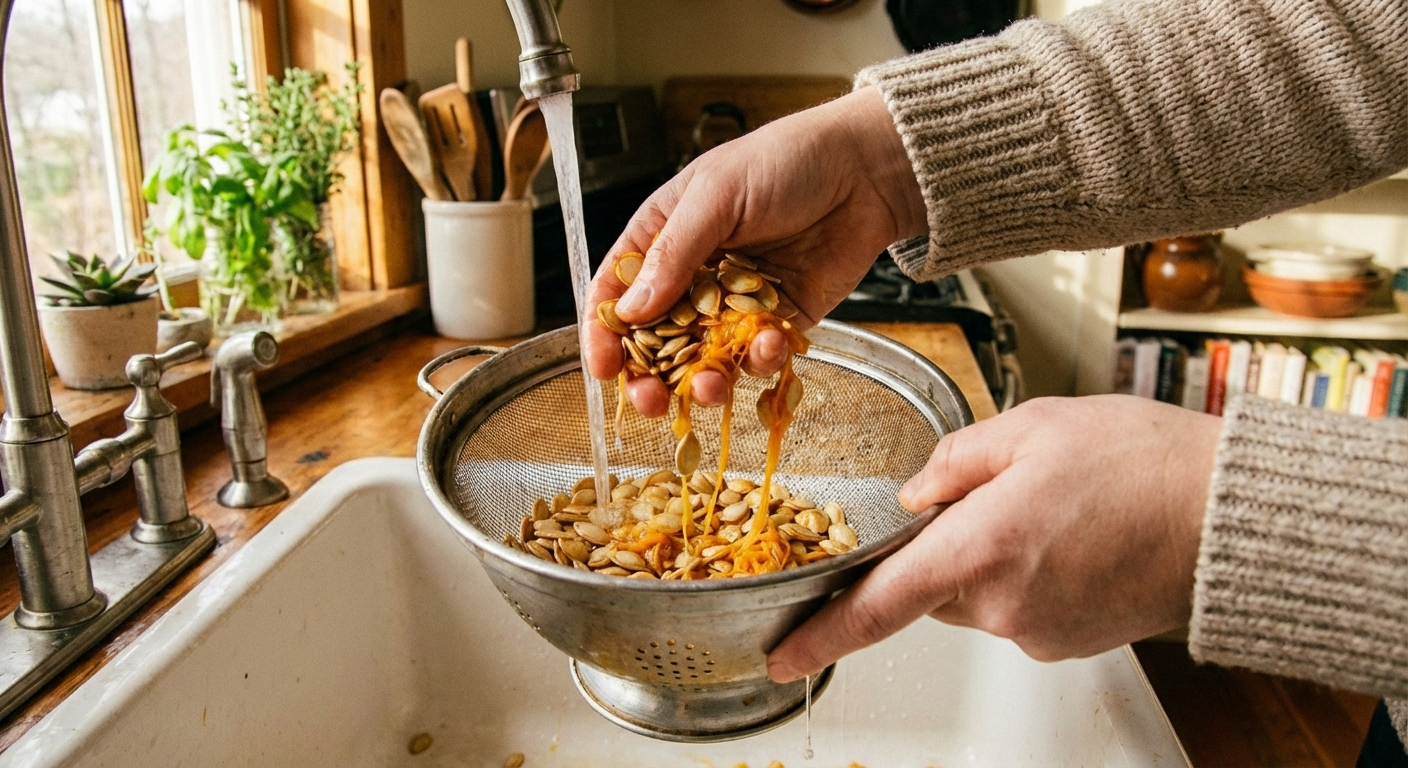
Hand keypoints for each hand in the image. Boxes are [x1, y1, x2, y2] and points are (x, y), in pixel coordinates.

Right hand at [583, 86, 925, 416]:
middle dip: (649, 376)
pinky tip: (769, 343)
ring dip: (703, 381)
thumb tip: (632, 310)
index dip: (604, 332)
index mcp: (662, 237)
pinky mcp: (777, 321)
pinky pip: (757, 356)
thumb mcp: (716, 196)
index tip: (602, 368)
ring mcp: (734, 304)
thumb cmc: (785, 160)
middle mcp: (692, 275)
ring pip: (704, 359)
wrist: (863, 170)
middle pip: (655, 340)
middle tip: (651, 400)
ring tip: (712, 387)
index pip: (617, 291)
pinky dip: (759, 360)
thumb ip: (673, 254)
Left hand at [766, 395, 1221, 681]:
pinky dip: (1027, 574)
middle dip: (944, 543)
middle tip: (1000, 493)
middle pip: (930, 585)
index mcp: (982, 549)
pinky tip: (1072, 536)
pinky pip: (1017, 608)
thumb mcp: (1032, 426)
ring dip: (990, 555)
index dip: (821, 634)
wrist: (1230, 517)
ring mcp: (1038, 632)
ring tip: (1053, 509)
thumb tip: (916, 494)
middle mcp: (1004, 606)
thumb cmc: (1141, 462)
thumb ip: (954, 460)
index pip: (878, 605)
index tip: (782, 656)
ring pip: (975, 595)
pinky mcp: (1067, 642)